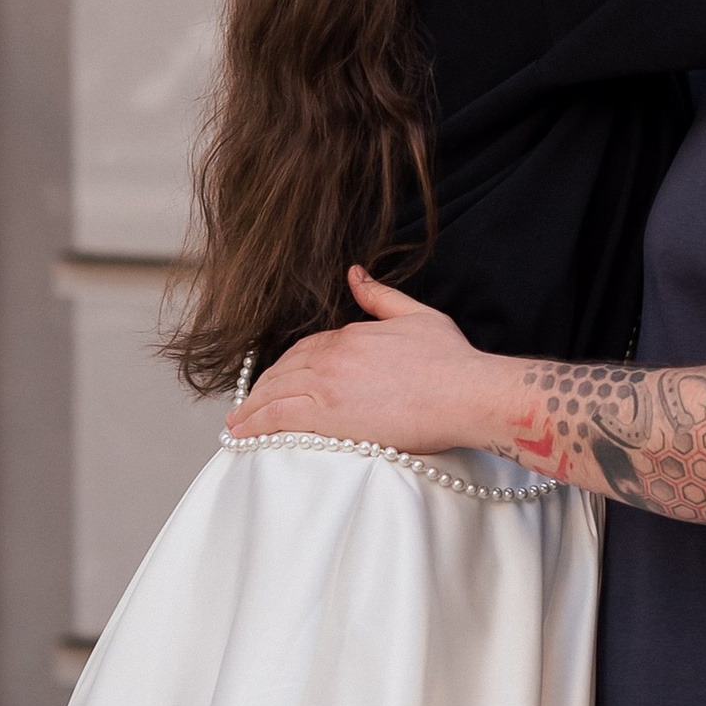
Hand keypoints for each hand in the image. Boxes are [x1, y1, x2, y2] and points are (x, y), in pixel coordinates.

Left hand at [225, 269, 498, 452]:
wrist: (465, 393)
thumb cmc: (452, 361)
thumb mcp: (417, 315)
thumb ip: (380, 296)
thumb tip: (354, 274)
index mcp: (351, 334)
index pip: (307, 349)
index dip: (289, 365)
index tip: (280, 378)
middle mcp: (332, 356)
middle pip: (285, 370)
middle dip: (265, 387)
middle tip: (251, 403)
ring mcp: (327, 384)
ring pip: (275, 392)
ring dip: (253, 407)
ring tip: (240, 421)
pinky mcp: (327, 414)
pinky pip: (278, 416)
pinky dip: (254, 423)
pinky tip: (242, 431)